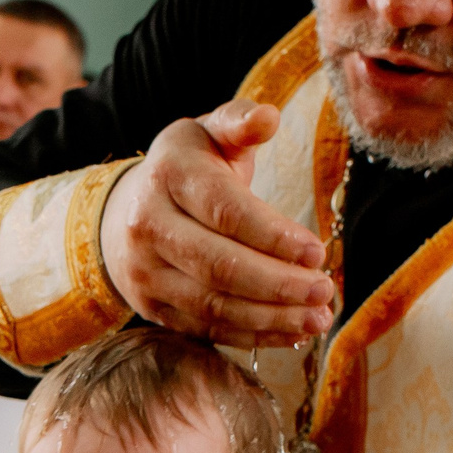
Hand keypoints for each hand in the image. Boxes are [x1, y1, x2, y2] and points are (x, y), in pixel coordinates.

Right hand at [97, 101, 336, 348]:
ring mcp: (145, 272)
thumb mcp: (211, 133)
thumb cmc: (190, 168)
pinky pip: (207, 328)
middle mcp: (148, 226)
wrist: (128, 210)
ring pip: (214, 305)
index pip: (225, 211)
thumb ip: (241, 122)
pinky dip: (253, 335)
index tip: (317, 252)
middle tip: (324, 289)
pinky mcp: (152, 307)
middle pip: (219, 266)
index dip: (273, 236)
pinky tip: (291, 331)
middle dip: (278, 284)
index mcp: (169, 175)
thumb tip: (268, 117)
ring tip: (318, 316)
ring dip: (271, 317)